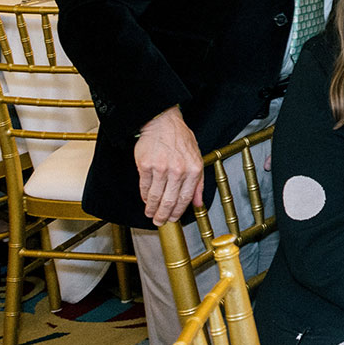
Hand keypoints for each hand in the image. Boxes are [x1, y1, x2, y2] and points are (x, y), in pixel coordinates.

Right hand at [135, 106, 203, 224]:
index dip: (178, 212)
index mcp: (193, 169)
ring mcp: (161, 168)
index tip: (173, 219)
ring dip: (152, 208)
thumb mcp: (197, 157)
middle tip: (159, 221)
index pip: (185, 198)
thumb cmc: (180, 138)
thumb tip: (199, 204)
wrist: (163, 122)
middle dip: (164, 215)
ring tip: (150, 214)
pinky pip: (145, 187)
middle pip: (169, 201)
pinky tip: (146, 200)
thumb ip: (199, 182)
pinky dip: (145, 196)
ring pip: (156, 196)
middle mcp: (178, 170)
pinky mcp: (145, 166)